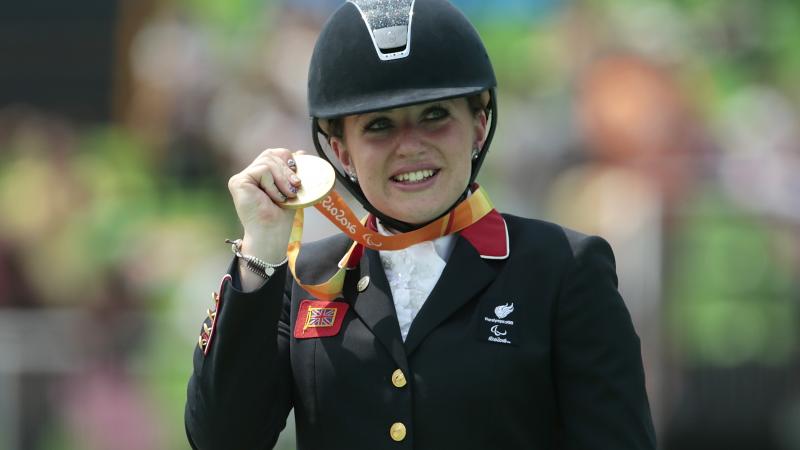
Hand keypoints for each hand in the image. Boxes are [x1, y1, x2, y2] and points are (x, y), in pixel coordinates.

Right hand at [227, 148, 303, 262]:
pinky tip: (274, 198)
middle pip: (270, 154)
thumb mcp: (289, 189)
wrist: (271, 234)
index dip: (287, 160)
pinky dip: (273, 184)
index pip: (273, 154)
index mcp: (258, 175)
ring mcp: (241, 178)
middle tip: (296, 185)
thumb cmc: (280, 217)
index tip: (297, 178)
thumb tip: (301, 152)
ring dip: (283, 179)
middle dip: (287, 169)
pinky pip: (262, 170)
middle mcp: (248, 175)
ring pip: (268, 161)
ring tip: (287, 195)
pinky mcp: (238, 181)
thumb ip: (291, 172)